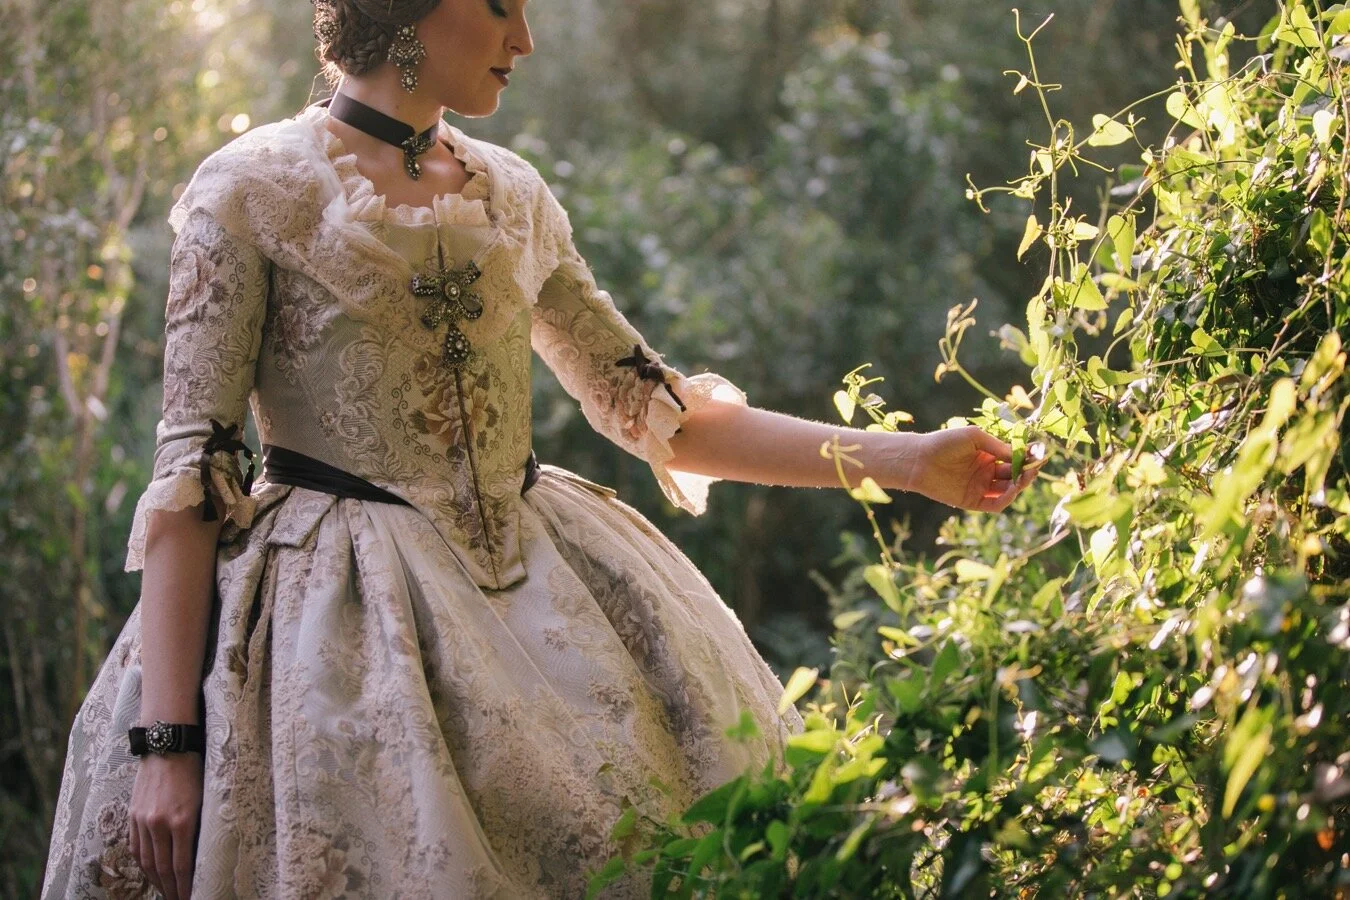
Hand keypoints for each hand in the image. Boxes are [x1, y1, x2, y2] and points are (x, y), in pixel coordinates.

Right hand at [128, 750, 203, 899]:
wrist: (167, 747)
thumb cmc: (194, 770)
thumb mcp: (204, 798)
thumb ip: (198, 827)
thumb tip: (198, 855)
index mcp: (182, 820)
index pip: (182, 866)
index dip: (185, 886)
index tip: (191, 897)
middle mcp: (159, 824)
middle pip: (163, 868)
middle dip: (171, 889)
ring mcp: (143, 821)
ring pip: (147, 861)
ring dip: (156, 881)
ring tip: (166, 891)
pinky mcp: (133, 816)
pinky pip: (135, 847)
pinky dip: (143, 864)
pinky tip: (150, 872)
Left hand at [907, 426, 1042, 511]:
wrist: (918, 459)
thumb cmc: (944, 442)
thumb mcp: (974, 437)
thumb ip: (997, 447)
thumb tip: (1020, 456)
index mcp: (987, 455)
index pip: (1014, 458)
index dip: (1027, 458)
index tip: (1040, 454)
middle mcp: (986, 472)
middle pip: (1014, 475)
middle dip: (1026, 472)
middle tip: (1035, 468)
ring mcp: (980, 487)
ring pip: (1007, 490)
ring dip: (1019, 486)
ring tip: (1024, 477)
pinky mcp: (972, 501)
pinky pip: (995, 504)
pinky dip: (1006, 500)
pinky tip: (1012, 491)